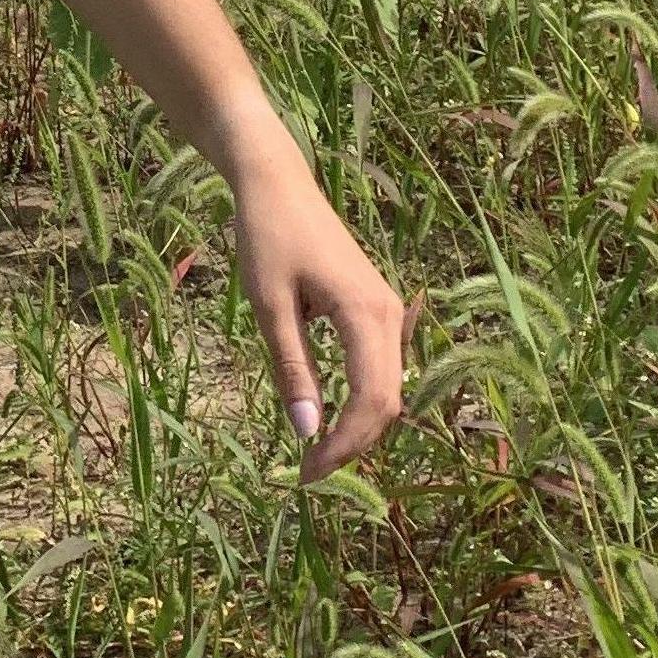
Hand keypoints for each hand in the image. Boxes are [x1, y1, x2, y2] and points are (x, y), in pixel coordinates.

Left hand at [221, 118, 410, 479]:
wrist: (276, 182)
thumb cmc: (266, 236)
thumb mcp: (269, 306)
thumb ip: (293, 368)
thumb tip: (309, 434)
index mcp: (368, 315)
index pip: (373, 402)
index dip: (345, 446)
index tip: (308, 475)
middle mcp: (391, 316)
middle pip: (388, 402)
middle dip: (353, 443)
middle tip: (307, 473)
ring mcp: (388, 312)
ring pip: (387, 388)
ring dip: (358, 425)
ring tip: (316, 453)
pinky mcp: (376, 310)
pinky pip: (380, 368)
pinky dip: (360, 399)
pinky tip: (330, 415)